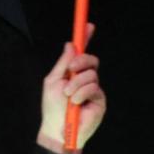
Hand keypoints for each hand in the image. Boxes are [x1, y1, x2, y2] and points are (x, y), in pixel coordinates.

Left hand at [37, 24, 104, 153]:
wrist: (58, 128)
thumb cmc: (53, 106)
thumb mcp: (53, 81)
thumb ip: (63, 63)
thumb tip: (71, 44)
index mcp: (72, 72)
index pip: (82, 53)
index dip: (86, 39)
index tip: (89, 26)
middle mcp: (85, 79)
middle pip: (91, 60)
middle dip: (81, 61)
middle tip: (71, 69)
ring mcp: (94, 89)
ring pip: (91, 74)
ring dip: (76, 84)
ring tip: (68, 96)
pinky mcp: (100, 100)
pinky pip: (94, 87)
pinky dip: (81, 93)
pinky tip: (76, 103)